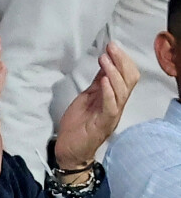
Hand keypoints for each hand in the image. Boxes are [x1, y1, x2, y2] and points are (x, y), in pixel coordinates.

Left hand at [54, 42, 138, 169]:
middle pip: (129, 81)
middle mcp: (116, 106)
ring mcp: (111, 115)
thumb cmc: (77, 125)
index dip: (122, 60)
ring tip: (104, 59)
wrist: (68, 151)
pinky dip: (108, 92)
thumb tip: (105, 65)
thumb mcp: (87, 98)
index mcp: (113, 98)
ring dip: (113, 73)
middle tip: (111, 48)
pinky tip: (104, 80)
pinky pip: (111, 107)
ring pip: (122, 92)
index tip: (111, 46)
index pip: (127, 76)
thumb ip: (97, 84)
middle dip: (121, 62)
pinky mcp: (103, 125)